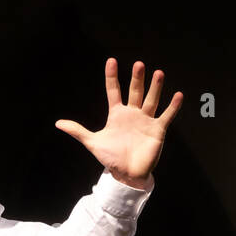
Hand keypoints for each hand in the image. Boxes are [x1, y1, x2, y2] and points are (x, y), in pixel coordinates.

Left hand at [55, 59, 182, 188]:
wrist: (127, 175)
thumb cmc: (111, 158)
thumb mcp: (93, 142)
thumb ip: (78, 130)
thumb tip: (58, 123)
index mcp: (117, 114)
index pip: (113, 91)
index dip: (112, 76)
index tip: (111, 61)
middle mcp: (133, 114)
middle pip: (135, 91)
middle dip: (137, 78)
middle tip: (139, 64)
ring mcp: (146, 121)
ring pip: (151, 100)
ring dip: (155, 87)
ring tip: (158, 73)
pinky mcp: (157, 130)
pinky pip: (166, 116)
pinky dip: (172, 107)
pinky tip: (178, 95)